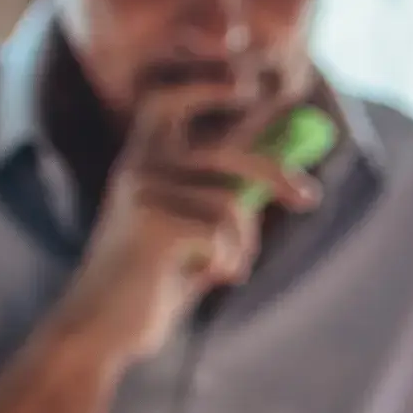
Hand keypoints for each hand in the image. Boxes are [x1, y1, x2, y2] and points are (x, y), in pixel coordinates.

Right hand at [51, 78, 320, 369]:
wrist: (103, 327)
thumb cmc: (153, 282)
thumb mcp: (193, 232)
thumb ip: (224, 198)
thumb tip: (281, 173)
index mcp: (144, 163)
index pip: (166, 102)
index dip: (205, 86)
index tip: (249, 84)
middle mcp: (138, 167)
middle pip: (224, 153)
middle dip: (274, 171)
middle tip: (309, 198)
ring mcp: (140, 190)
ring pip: (230, 201)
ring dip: (243, 243)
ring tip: (225, 267)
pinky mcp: (148, 220)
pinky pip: (221, 232)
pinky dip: (228, 261)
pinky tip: (207, 279)